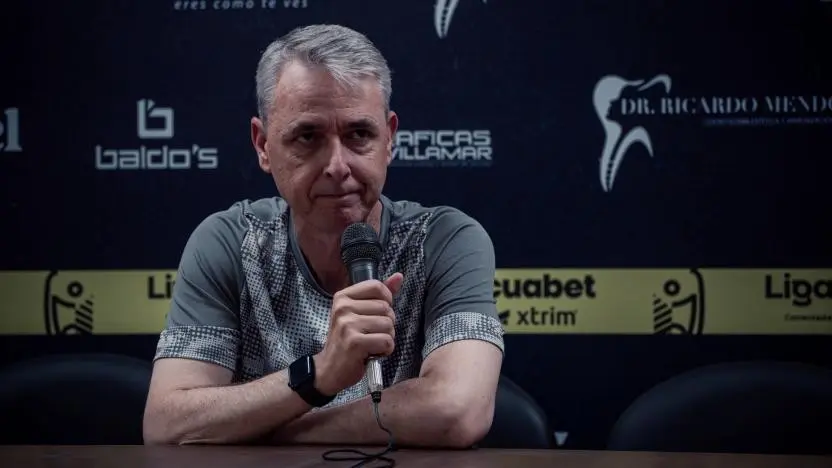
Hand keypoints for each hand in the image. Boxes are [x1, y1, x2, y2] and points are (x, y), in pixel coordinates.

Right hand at [314, 273, 403, 395]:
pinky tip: (372, 353)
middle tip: (371, 334)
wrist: (329, 369)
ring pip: (389, 325)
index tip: (376, 314)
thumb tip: (399, 276)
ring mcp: (347, 325)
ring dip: (387, 338)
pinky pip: (387, 341)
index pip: (377, 286)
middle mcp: (343, 308)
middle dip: (387, 324)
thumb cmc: (347, 340)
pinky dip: (385, 350)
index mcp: (343, 297)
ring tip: (371, 343)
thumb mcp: (359, 313)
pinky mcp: (355, 342)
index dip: (385, 301)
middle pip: (386, 308)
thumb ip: (379, 295)